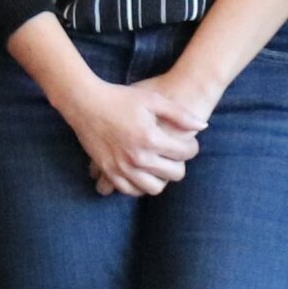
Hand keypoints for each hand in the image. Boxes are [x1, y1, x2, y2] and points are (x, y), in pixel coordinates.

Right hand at [60, 73, 208, 198]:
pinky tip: (142, 172)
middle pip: (174, 174)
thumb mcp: (152, 99)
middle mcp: (137, 157)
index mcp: (150, 138)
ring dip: (161, 178)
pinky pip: (131, 190)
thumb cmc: (120, 97)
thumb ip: (179, 114)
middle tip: (174, 154)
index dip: (192, 147)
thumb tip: (203, 126)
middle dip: (180, 164)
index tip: (188, 142)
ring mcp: (122, 167)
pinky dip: (139, 185)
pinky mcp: (109, 171)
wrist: (84, 102)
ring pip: (154, 188)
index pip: (185, 153)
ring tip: (158, 164)